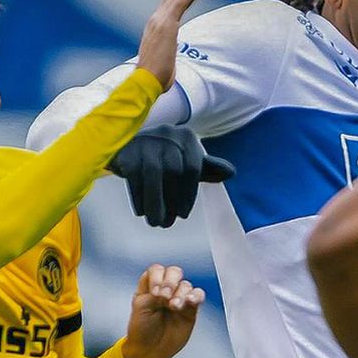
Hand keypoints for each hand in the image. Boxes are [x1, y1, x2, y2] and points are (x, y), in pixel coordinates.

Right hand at [109, 126, 235, 227]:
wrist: (126, 147)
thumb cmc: (164, 158)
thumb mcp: (186, 161)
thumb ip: (207, 168)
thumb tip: (230, 172)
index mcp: (187, 137)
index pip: (193, 168)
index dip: (189, 194)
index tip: (183, 214)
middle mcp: (168, 134)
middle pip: (174, 171)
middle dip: (172, 201)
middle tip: (167, 224)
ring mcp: (146, 140)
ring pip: (153, 175)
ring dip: (155, 203)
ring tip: (155, 223)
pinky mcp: (127, 150)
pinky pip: (134, 177)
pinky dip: (139, 198)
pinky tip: (142, 212)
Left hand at [121, 264, 204, 357]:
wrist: (149, 350)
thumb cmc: (141, 330)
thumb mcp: (140, 308)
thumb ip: (153, 294)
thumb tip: (167, 289)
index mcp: (150, 287)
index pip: (157, 270)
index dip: (157, 278)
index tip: (155, 293)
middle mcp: (166, 290)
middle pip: (174, 272)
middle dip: (170, 282)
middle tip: (164, 298)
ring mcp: (179, 299)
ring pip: (186, 284)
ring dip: (180, 293)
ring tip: (174, 307)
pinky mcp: (190, 309)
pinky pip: (198, 295)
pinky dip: (196, 296)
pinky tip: (190, 302)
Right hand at [137, 0, 225, 90]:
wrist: (145, 82)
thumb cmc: (155, 79)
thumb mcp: (166, 64)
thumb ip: (169, 59)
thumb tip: (170, 68)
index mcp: (158, 28)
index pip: (174, 4)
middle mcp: (157, 19)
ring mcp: (160, 20)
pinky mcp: (166, 24)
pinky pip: (180, 2)